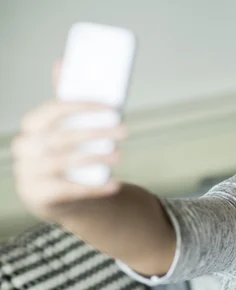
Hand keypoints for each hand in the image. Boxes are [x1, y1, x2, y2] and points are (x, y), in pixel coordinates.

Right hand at [11, 61, 127, 220]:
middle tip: (125, 130)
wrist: (60, 198)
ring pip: (65, 162)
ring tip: (121, 155)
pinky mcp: (39, 196)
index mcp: (32, 126)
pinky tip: (115, 184)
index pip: (54, 110)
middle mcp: (25, 148)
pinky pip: (69, 190)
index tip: (113, 108)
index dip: (83, 107)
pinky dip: (95, 187)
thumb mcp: (66, 128)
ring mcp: (29, 173)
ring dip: (97, 158)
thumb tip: (64, 60)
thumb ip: (67, 101)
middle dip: (96, 132)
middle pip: (62, 137)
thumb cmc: (66, 154)